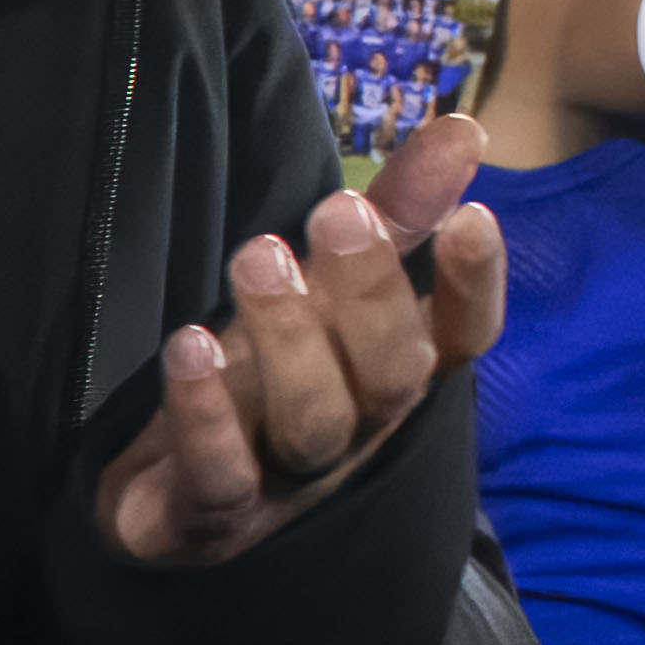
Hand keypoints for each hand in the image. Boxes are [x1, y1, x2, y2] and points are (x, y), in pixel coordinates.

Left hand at [100, 112, 507, 563]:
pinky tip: (190, 346)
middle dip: (372, 295)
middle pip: (393, 377)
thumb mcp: (328, 289)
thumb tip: (463, 129)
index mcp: (397, 374)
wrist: (169, 496)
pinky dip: (207, 415)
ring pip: (314, 423)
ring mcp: (290, 481)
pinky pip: (220, 476)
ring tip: (257, 258)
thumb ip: (395, 213)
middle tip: (338, 213)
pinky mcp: (213, 515)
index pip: (464, 337)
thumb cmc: (270, 372)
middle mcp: (360, 431)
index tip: (471, 215)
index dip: (475, 285)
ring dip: (291, 339)